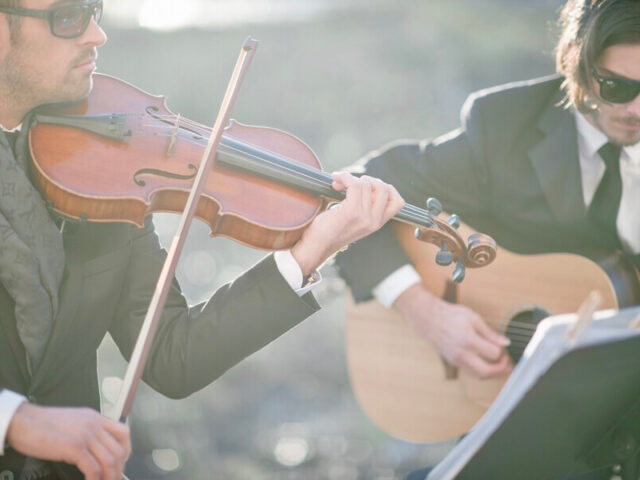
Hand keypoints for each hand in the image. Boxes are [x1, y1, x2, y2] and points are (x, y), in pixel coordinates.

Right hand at [7, 403, 130, 479]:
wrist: (23, 421)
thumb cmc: (43, 424)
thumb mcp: (74, 421)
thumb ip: (88, 430)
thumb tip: (96, 449)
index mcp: (95, 417)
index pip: (123, 432)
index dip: (126, 451)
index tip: (122, 463)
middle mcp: (94, 424)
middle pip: (119, 450)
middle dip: (118, 469)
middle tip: (113, 478)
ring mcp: (85, 435)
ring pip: (109, 460)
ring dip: (109, 477)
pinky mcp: (74, 447)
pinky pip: (93, 468)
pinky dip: (95, 479)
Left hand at [291, 172, 403, 276]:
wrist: (316, 246)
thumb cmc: (330, 231)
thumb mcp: (355, 220)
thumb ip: (365, 207)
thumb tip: (364, 182)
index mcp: (377, 223)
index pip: (398, 202)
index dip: (386, 189)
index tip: (367, 188)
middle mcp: (374, 222)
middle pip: (385, 188)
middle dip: (368, 179)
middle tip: (352, 184)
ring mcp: (364, 217)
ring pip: (366, 184)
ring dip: (351, 177)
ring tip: (338, 183)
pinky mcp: (351, 212)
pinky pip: (354, 185)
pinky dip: (345, 177)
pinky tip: (336, 180)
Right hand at [394, 284, 511, 378]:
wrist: (429, 319)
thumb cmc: (451, 316)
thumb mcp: (473, 318)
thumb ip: (490, 332)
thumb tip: (505, 343)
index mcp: (468, 340)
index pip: (493, 353)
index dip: (502, 351)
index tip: (504, 346)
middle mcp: (461, 353)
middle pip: (486, 372)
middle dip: (501, 370)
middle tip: (508, 365)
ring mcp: (456, 360)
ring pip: (478, 375)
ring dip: (492, 374)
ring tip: (501, 367)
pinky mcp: (453, 362)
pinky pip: (471, 372)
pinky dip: (482, 371)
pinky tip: (488, 364)